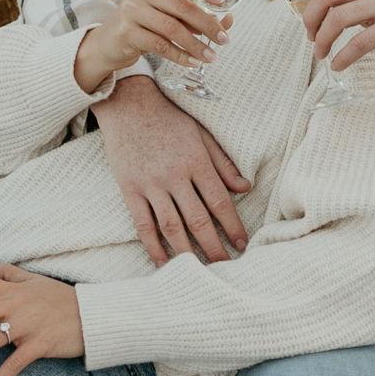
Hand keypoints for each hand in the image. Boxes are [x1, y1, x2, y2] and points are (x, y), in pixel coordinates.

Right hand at [73, 0, 233, 92]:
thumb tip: (229, 20)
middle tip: (224, 39)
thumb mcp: (169, 14)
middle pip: (181, 7)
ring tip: (212, 56)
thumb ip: (197, 15)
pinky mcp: (127, 33)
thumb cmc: (145, 25)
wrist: (108, 42)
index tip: (223, 1)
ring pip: (171, 28)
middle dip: (206, 24)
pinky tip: (193, 62)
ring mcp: (132, 11)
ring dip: (195, 44)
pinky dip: (179, 55)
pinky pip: (159, 45)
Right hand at [92, 73, 252, 264]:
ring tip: (199, 270)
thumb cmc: (169, 120)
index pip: (219, 201)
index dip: (233, 226)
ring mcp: (150, 184)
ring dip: (187, 252)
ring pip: (171, 226)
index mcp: (196, 161)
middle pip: (198, 220)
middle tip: (226, 266)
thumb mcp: (202, 135)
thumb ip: (223, 163)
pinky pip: (142, 224)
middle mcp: (174, 175)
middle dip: (214, 246)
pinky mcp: (129, 189)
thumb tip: (246, 187)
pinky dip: (153, 246)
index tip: (242, 244)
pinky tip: (163, 261)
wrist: (129, 105)